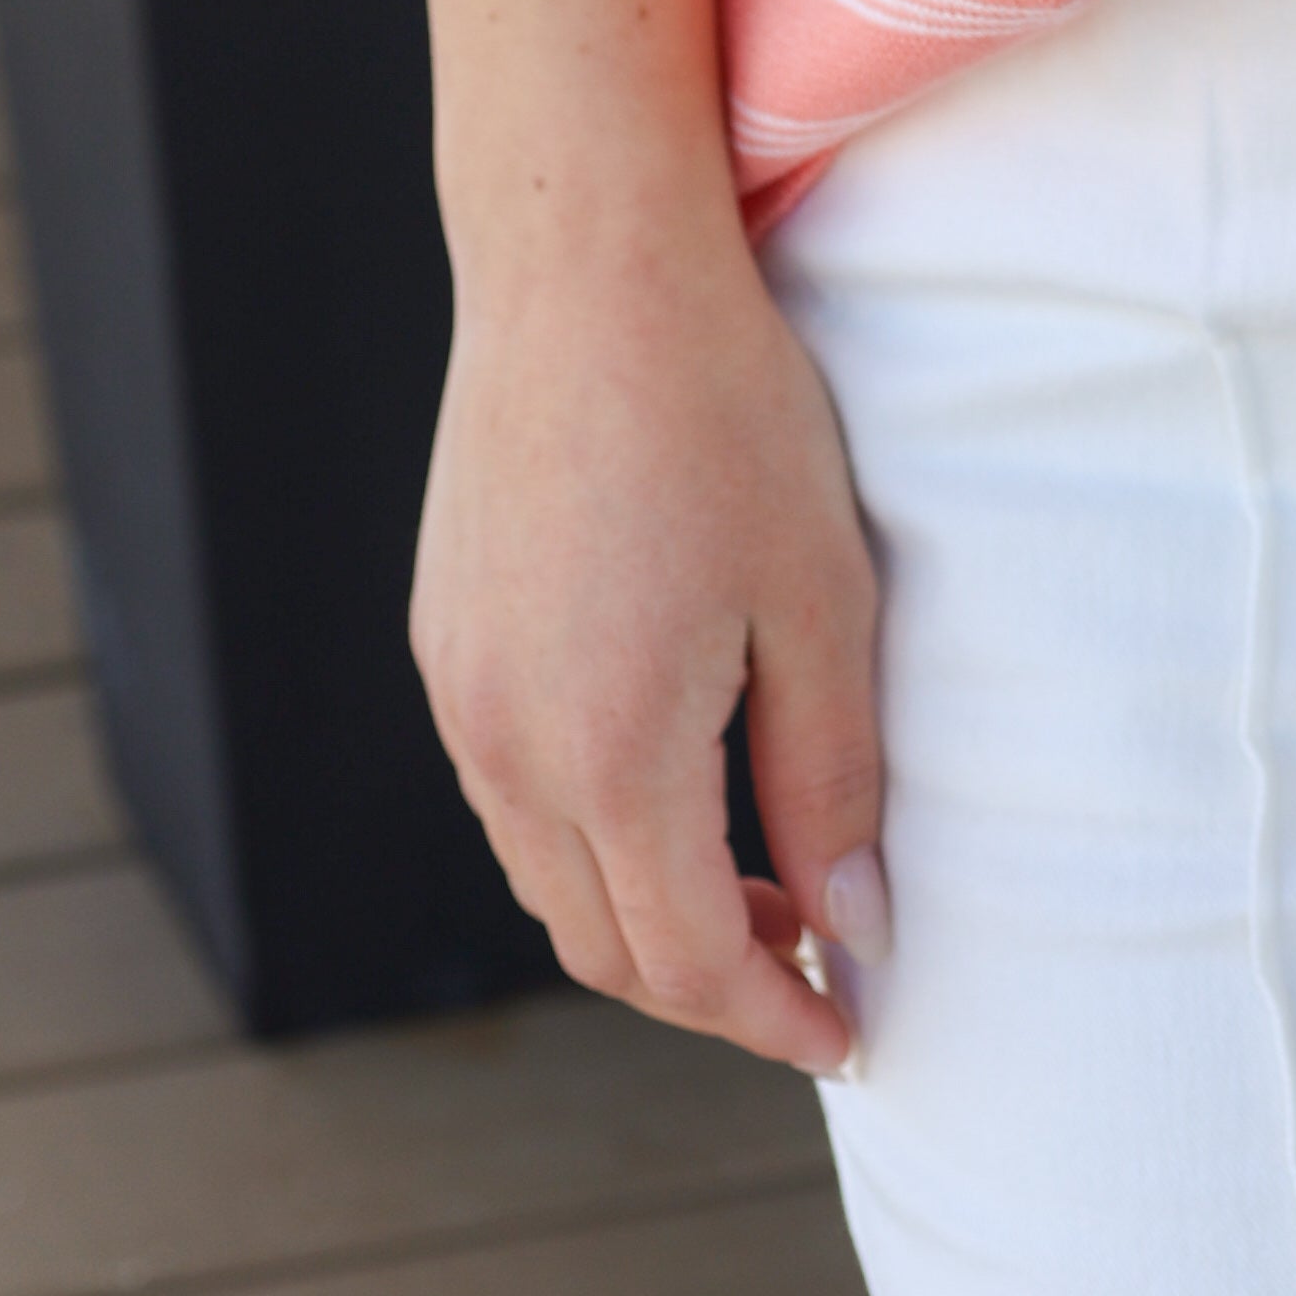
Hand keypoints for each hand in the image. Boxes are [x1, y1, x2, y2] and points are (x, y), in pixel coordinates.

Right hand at [412, 206, 882, 1079]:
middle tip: (817, 962)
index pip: (690, 961)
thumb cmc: (724, 411)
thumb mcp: (820, 595)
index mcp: (609, 756)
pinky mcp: (443, 638)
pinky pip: (508, 790)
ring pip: (546, 876)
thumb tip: (851, 921)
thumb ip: (830, 775)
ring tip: (760, 878)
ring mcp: (458, 695)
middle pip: (605, 945)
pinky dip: (587, 832)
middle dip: (714, 983)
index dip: (776, 1015)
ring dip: (645, 912)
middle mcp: (506, 749)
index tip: (852, 1030)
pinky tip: (668, 777)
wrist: (585, 264)